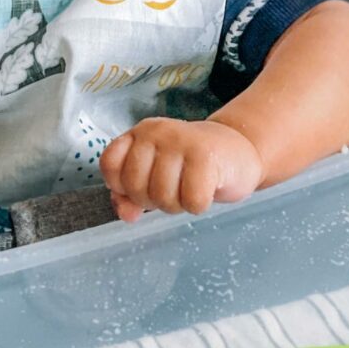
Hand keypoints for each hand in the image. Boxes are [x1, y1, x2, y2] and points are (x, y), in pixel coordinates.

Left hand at [100, 118, 265, 222]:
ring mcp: (181, 141)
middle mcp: (156, 132)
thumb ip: (131, 195)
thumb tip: (127, 215)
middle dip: (153, 200)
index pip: (110, 165)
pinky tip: (207, 189)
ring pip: (162, 196)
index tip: (143, 186)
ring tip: (190, 188)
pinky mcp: (206, 157)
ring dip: (178, 204)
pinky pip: (191, 201)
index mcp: (139, 134)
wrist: (238, 151)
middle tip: (173, 190)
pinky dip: (199, 205)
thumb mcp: (155, 177)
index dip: (122, 186)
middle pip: (134, 185)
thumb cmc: (191, 167)